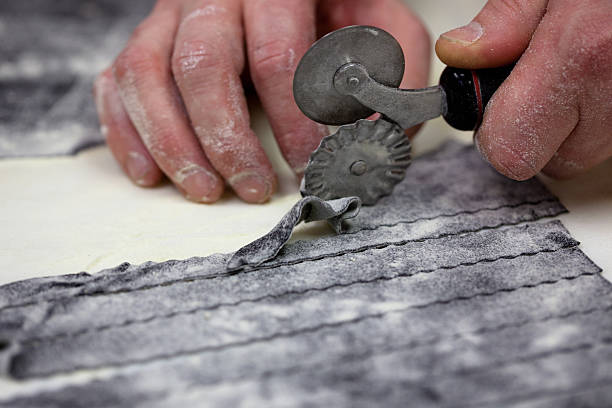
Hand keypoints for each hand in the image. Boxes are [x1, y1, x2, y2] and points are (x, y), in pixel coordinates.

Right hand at [94, 0, 430, 202]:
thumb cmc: (332, 5)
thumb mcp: (378, 22)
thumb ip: (393, 70)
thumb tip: (375, 138)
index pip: (277, 55)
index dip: (292, 119)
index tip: (307, 167)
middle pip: (202, 66)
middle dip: (226, 139)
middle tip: (252, 189)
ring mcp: (169, 17)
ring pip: (146, 76)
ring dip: (172, 143)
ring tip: (203, 190)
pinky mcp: (145, 41)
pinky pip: (116, 82)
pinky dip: (126, 133)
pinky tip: (148, 174)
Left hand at [436, 0, 611, 179]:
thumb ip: (506, 19)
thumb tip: (462, 53)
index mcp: (582, 55)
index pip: (511, 152)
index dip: (495, 135)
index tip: (492, 110)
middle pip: (551, 161)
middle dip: (533, 131)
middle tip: (537, 85)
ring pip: (588, 152)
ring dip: (571, 125)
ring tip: (579, 71)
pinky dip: (602, 115)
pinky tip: (602, 76)